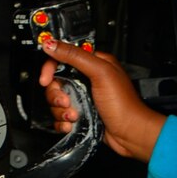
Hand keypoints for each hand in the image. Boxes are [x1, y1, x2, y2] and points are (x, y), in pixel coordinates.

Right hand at [38, 38, 165, 163]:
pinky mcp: (81, 113)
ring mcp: (83, 97)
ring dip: (61, 111)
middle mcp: (86, 79)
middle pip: (55, 82)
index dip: (50, 69)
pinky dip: (63, 122)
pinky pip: (60, 116)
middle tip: (66, 101)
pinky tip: (73, 123)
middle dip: (57, 95)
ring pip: (56, 101)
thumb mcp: (100, 72)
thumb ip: (74, 56)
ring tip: (75, 115)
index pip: (62, 59)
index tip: (46, 80)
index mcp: (93, 63)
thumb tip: (52, 44)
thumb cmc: (124, 104)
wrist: (130, 134)